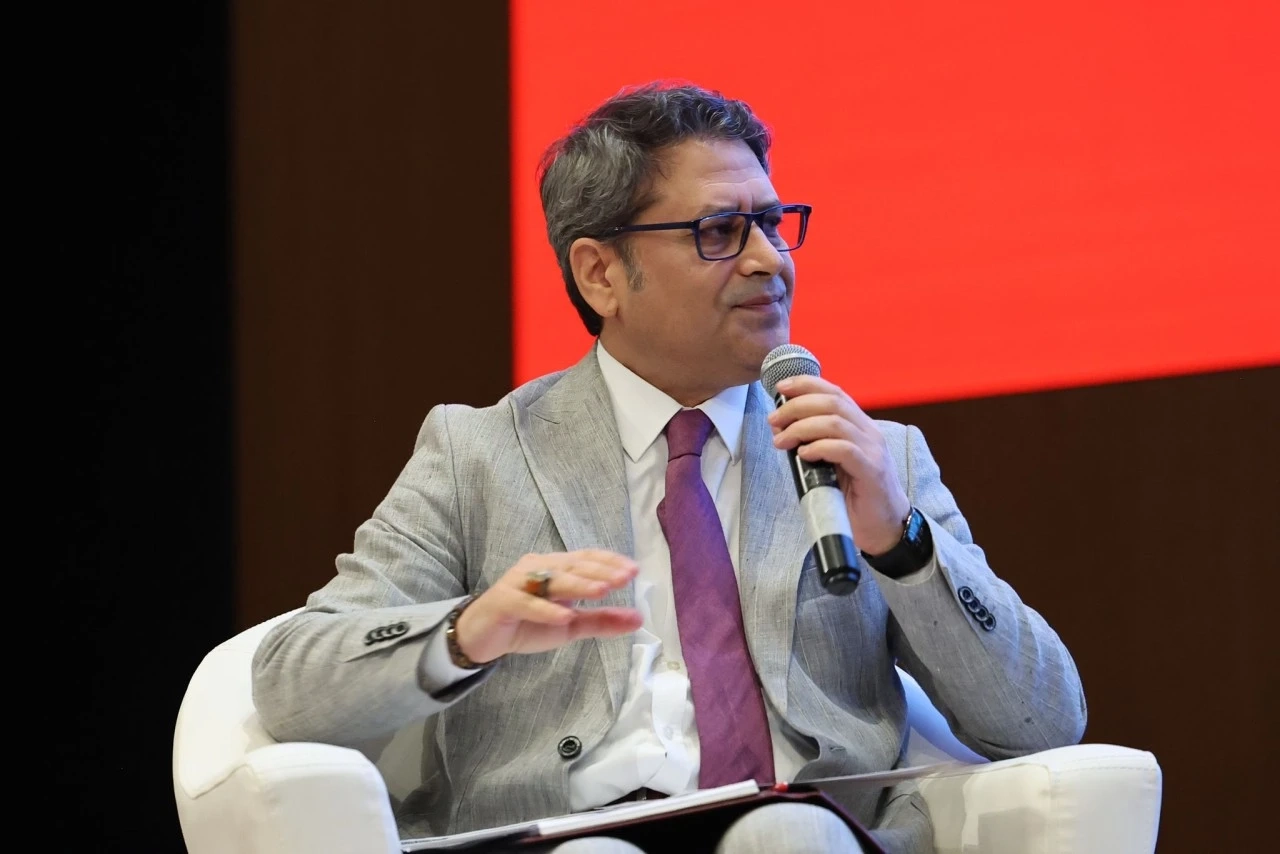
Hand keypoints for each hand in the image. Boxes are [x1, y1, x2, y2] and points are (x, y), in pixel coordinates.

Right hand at [454, 549, 641, 663]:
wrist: (482, 637)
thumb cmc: (528, 624)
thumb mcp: (570, 625)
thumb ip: (601, 621)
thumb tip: (639, 618)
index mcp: (556, 567)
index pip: (586, 558)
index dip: (609, 562)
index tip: (634, 570)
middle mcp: (538, 567)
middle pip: (572, 565)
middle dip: (600, 571)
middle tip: (624, 578)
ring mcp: (519, 581)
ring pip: (551, 580)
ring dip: (579, 585)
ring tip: (602, 591)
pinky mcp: (503, 601)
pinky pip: (527, 603)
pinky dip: (545, 609)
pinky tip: (564, 616)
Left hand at [767, 375, 910, 554]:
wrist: (885, 526)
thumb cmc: (855, 494)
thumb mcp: (832, 462)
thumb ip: (815, 442)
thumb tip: (782, 429)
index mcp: (859, 425)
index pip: (834, 392)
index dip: (807, 385)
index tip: (780, 388)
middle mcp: (869, 432)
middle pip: (832, 402)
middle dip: (797, 406)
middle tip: (774, 420)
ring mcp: (873, 450)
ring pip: (836, 422)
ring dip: (802, 427)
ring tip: (782, 441)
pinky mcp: (872, 471)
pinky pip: (844, 449)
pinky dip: (820, 447)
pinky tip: (804, 454)